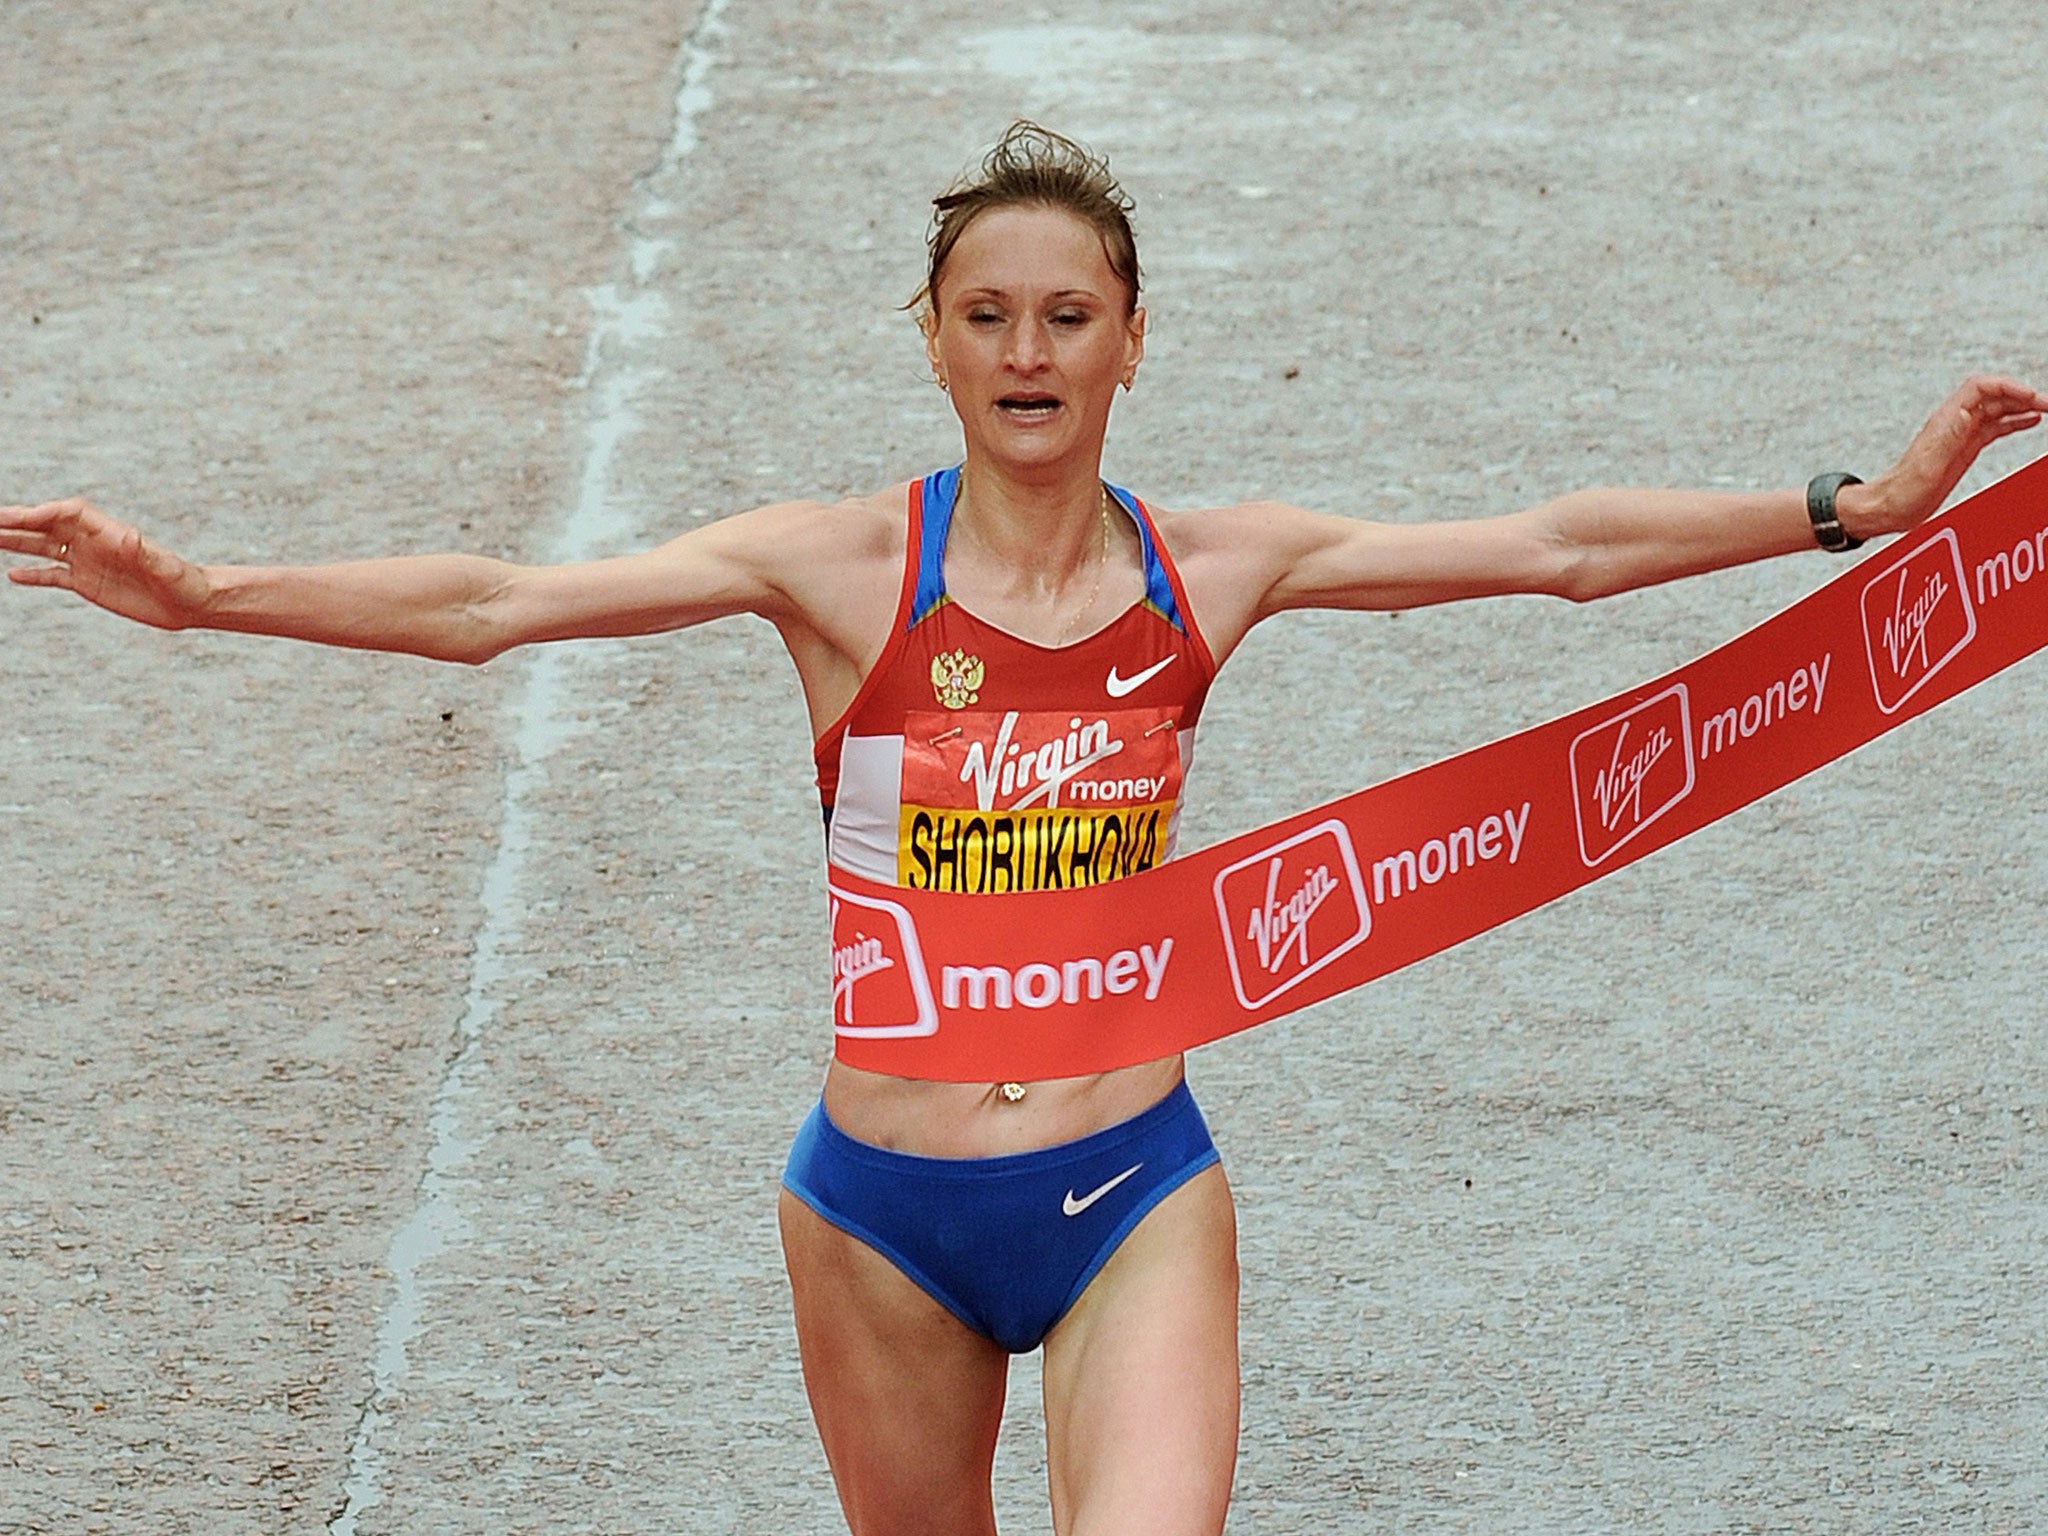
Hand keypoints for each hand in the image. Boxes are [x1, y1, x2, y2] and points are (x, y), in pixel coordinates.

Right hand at [0, 498, 212, 628]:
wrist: (193, 602)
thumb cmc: (185, 581)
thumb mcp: (167, 568)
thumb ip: (145, 553)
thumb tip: (127, 537)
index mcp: (110, 533)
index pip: (70, 513)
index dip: (46, 512)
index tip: (24, 518)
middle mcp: (94, 543)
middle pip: (48, 525)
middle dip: (19, 521)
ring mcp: (88, 562)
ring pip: (44, 547)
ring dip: (16, 542)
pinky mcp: (88, 584)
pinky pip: (54, 576)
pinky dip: (33, 575)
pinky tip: (12, 574)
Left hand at [1843, 374, 2047, 538]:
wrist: (1889, 507)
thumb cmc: (1903, 490)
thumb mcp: (1927, 464)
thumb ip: (1946, 437)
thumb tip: (1963, 411)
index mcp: (1945, 421)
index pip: (1980, 387)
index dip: (2008, 386)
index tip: (2031, 396)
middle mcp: (1954, 422)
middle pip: (1994, 395)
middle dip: (2022, 394)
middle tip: (2047, 404)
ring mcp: (1960, 434)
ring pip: (1998, 410)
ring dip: (2023, 406)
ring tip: (2046, 409)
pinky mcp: (1964, 448)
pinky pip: (1995, 427)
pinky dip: (2015, 421)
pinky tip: (2031, 421)